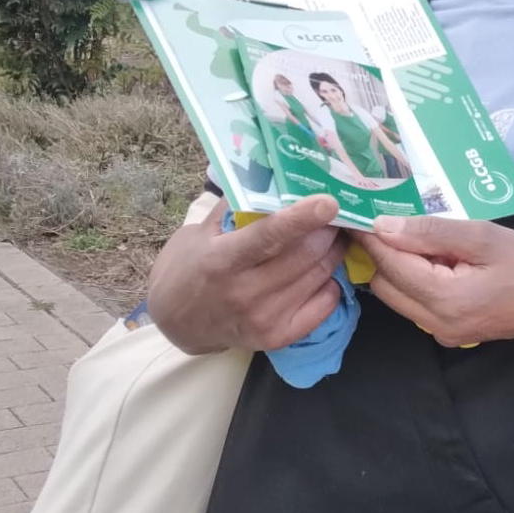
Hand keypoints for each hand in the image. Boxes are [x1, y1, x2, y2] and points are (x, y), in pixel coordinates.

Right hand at [147, 196, 348, 353]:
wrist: (177, 323)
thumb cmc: (188, 269)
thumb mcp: (199, 232)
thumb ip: (235, 208)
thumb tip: (270, 175)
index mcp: (221, 261)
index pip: (268, 237)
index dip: (301, 219)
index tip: (328, 202)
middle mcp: (244, 293)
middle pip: (304, 255)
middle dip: (327, 230)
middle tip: (336, 214)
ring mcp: (263, 318)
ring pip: (319, 276)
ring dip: (332, 251)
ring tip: (333, 236)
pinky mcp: (278, 337)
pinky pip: (324, 305)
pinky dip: (330, 282)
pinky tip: (323, 269)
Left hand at [354, 217, 513, 347]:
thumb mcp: (484, 237)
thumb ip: (431, 232)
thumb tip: (383, 227)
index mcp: (445, 299)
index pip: (390, 263)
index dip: (373, 235)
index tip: (361, 210)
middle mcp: (435, 323)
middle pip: (384, 283)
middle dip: (385, 251)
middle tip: (398, 220)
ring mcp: (440, 333)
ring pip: (395, 295)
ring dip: (401, 265)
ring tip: (426, 239)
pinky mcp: (445, 333)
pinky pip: (413, 302)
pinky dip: (415, 279)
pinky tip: (439, 260)